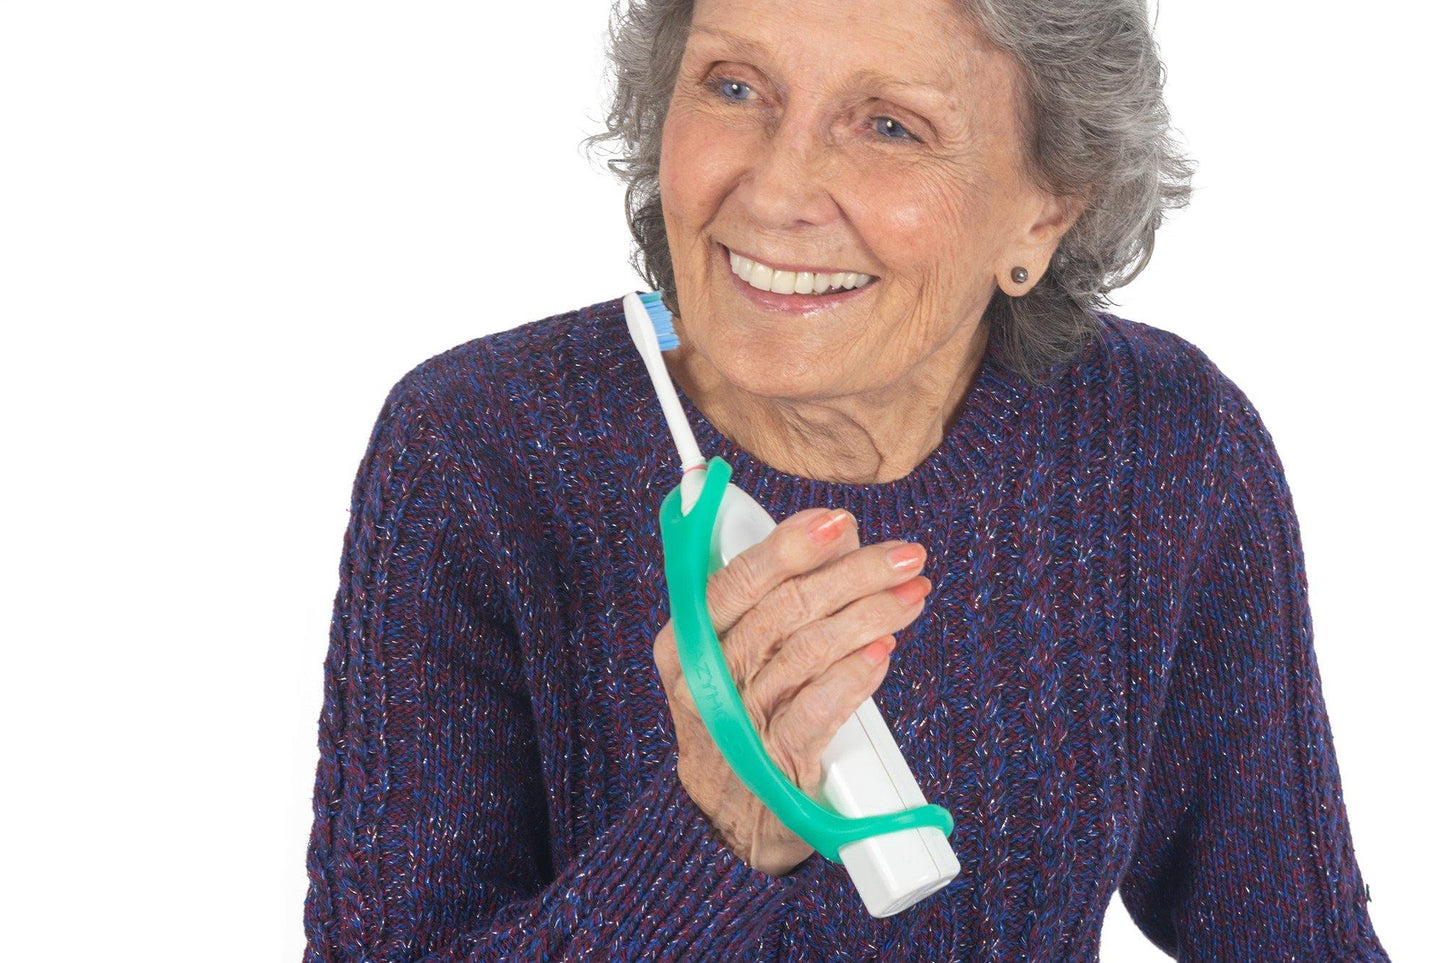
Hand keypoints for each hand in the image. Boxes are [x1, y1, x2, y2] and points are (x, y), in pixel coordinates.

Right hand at [652, 506, 932, 875]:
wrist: (732, 814)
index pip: (736, 580)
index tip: (838, 520)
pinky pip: (819, 709)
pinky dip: (856, 676)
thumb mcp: (736, 652)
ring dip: (871, 616)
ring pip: (810, 651)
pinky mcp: (775, 765)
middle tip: (904, 557)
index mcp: (685, 641)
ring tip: (911, 597)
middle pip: (783, 610)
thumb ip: (776, 593)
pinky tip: (883, 652)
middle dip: (853, 574)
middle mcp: (704, 680)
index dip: (790, 545)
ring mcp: (738, 724)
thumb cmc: (741, 715)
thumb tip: (839, 534)